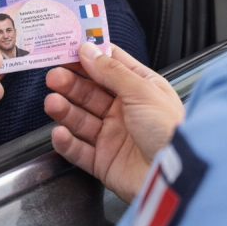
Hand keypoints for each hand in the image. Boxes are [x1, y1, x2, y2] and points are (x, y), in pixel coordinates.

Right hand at [45, 43, 183, 202]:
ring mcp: (113, 136)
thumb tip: (88, 50)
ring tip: (52, 103)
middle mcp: (125, 111)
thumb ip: (112, 71)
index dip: (89, 57)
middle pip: (90, 93)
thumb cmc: (170, 131)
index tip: (67, 48)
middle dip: (71, 84)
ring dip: (65, 110)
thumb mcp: (142, 91)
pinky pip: (78, 150)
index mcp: (140, 89)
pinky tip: (59, 133)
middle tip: (54, 76)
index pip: (110, 67)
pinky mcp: (103, 162)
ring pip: (81, 120)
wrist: (174, 177)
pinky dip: (66, 142)